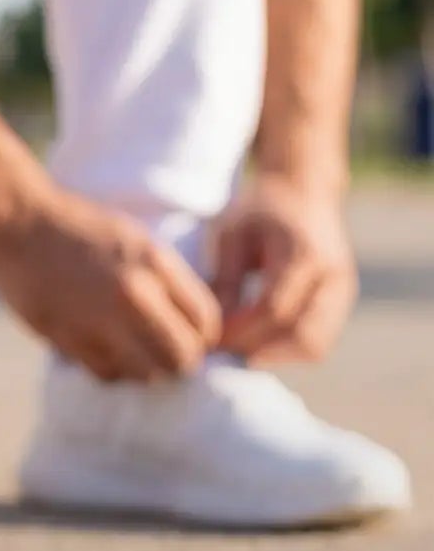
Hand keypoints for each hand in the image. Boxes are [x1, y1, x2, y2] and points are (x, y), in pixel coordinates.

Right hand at [0, 187, 221, 382]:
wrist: (18, 223)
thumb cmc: (80, 229)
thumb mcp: (137, 241)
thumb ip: (167, 281)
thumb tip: (191, 327)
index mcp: (155, 264)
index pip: (206, 323)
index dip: (203, 338)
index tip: (190, 337)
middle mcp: (132, 294)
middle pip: (181, 358)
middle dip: (179, 362)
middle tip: (166, 356)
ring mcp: (97, 319)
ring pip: (144, 373)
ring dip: (143, 369)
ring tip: (132, 354)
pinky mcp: (66, 337)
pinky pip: (105, 373)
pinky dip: (110, 369)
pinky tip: (103, 351)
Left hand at [211, 177, 355, 365]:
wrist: (302, 193)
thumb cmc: (260, 212)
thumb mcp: (233, 235)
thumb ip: (226, 281)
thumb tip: (214, 329)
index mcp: (305, 255)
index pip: (274, 309)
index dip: (240, 331)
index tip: (208, 342)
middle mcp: (332, 277)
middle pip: (302, 337)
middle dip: (257, 352)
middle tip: (220, 356)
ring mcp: (342, 293)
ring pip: (315, 347)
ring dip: (274, 357)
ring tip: (235, 354)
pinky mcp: (340, 304)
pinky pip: (318, 341)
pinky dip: (287, 351)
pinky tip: (254, 347)